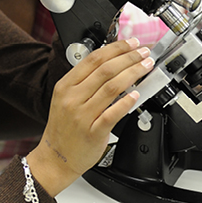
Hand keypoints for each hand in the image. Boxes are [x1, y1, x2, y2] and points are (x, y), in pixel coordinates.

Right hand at [25, 38, 152, 195]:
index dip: (116, 48)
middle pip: (105, 70)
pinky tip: (136, 95)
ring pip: (111, 87)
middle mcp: (72, 98)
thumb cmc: (64, 129)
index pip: (93, 59)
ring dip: (132, 74)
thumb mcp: (65, 99)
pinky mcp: (93, 132)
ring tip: (145, 67)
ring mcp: (82, 115)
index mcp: (66, 86)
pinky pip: (112, 113)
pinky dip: (126, 102)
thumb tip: (113, 65)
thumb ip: (84, 82)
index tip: (131, 44)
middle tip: (144, 53)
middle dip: (129, 57)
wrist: (56, 158)